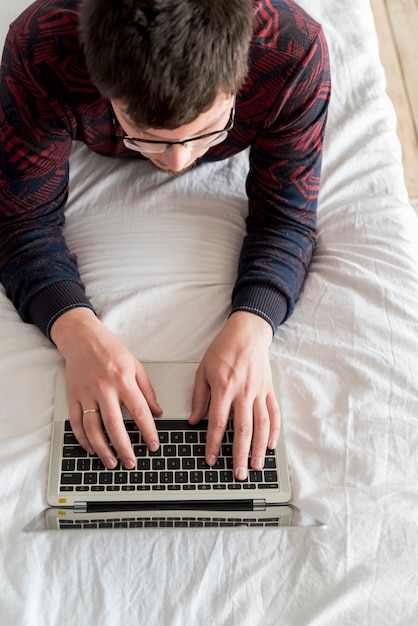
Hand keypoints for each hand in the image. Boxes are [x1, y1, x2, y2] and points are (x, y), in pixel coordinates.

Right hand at [51, 308, 161, 468]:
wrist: (82, 337)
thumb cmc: (111, 350)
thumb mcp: (136, 365)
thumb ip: (147, 390)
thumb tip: (157, 411)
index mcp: (124, 380)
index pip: (139, 412)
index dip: (148, 432)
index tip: (153, 446)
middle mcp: (104, 388)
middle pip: (115, 425)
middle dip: (124, 448)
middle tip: (131, 463)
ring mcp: (86, 393)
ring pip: (93, 428)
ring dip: (103, 448)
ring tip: (111, 462)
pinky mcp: (73, 396)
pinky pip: (76, 422)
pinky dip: (83, 439)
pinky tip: (91, 448)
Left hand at [189, 311, 280, 479]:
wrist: (248, 332)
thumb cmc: (223, 349)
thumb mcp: (203, 370)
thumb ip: (199, 397)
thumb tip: (194, 420)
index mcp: (224, 387)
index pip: (217, 422)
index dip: (213, 444)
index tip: (211, 459)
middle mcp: (243, 392)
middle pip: (242, 430)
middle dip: (239, 454)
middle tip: (237, 473)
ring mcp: (259, 392)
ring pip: (261, 425)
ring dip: (259, 449)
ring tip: (255, 466)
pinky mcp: (269, 390)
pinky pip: (274, 414)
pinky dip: (274, 431)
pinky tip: (270, 445)